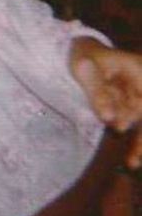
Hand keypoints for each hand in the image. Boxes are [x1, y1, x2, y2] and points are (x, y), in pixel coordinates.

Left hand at [70, 36, 141, 168]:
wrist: (79, 53)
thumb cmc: (84, 56)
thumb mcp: (86, 68)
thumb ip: (97, 92)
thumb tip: (108, 118)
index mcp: (140, 70)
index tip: (131, 125)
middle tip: (136, 157)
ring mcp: (138, 97)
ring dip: (140, 143)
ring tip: (132, 162)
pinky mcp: (131, 108)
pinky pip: (136, 126)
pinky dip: (136, 142)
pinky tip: (133, 160)